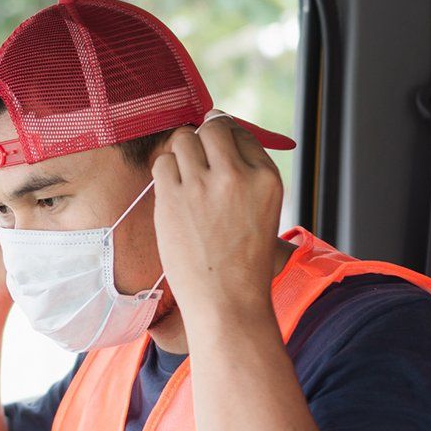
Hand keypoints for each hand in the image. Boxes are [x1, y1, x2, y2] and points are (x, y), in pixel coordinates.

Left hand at [151, 110, 283, 316]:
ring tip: (185, 179)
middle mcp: (236, 175)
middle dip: (203, 138)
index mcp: (266, 178)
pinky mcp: (172, 198)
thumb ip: (245, 175)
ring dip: (182, 153)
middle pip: (212, 128)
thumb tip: (215, 134)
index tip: (216, 149)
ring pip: (184, 139)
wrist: (226, 302)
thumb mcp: (262, 210)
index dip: (225, 138)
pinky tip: (173, 192)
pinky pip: (163, 162)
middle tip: (197, 159)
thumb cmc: (243, 262)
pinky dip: (165, 171)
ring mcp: (202, 185)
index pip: (241, 133)